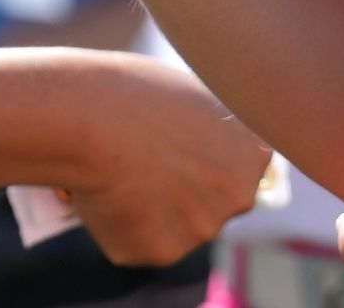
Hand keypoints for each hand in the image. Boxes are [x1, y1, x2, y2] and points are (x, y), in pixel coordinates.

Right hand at [59, 53, 271, 266]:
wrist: (89, 117)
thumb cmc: (134, 90)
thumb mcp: (192, 96)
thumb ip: (210, 127)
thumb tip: (202, 143)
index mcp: (253, 152)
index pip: (241, 167)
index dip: (206, 157)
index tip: (178, 145)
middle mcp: (240, 197)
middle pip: (213, 202)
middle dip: (186, 191)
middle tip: (146, 161)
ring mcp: (203, 228)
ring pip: (177, 226)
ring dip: (152, 210)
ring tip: (119, 171)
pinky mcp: (162, 253)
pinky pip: (142, 242)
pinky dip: (123, 225)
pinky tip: (106, 195)